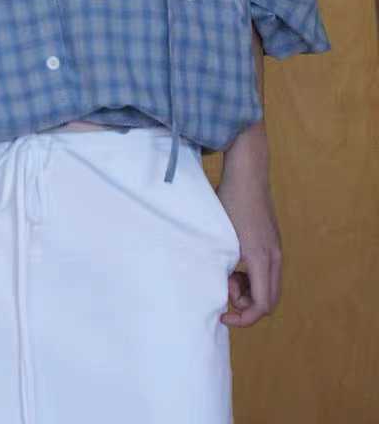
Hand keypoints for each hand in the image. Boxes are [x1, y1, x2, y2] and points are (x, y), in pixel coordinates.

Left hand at [216, 166, 282, 327]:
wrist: (248, 173)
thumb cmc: (230, 200)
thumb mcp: (219, 236)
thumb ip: (220, 265)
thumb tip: (216, 289)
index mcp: (261, 258)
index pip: (262, 305)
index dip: (243, 318)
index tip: (223, 315)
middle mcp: (274, 256)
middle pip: (270, 300)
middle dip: (246, 304)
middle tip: (225, 290)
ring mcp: (276, 249)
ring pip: (269, 287)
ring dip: (249, 290)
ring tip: (227, 275)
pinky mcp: (273, 242)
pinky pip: (267, 272)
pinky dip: (252, 277)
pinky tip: (234, 264)